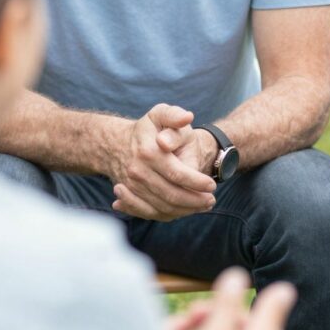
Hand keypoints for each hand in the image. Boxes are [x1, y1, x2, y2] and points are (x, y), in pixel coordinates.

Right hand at [110, 104, 216, 220]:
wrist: (116, 144)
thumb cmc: (147, 129)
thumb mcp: (160, 114)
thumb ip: (174, 115)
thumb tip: (187, 118)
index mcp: (148, 153)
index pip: (177, 174)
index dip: (197, 182)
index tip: (212, 185)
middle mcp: (138, 173)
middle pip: (170, 195)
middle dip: (195, 201)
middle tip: (211, 200)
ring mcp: (132, 187)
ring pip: (162, 208)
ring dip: (185, 210)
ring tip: (203, 206)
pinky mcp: (131, 197)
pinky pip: (150, 213)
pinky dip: (169, 215)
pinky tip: (185, 211)